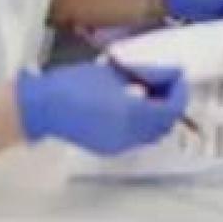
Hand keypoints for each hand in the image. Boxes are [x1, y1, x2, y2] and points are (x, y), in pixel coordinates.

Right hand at [15, 62, 188, 154]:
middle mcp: (130, 135)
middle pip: (165, 124)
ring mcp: (119, 145)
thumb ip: (142, 75)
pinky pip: (137, 138)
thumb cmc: (74, 83)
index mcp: (131, 114)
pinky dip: (144, 123)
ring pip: (153, 134)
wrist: (43, 107)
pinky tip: (134, 105)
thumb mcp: (113, 72)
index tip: (177, 74)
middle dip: (171, 102)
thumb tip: (164, 75)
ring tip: (151, 91)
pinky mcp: (109, 149)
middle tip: (167, 81)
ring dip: (159, 115)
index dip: (179, 91)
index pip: (170, 109)